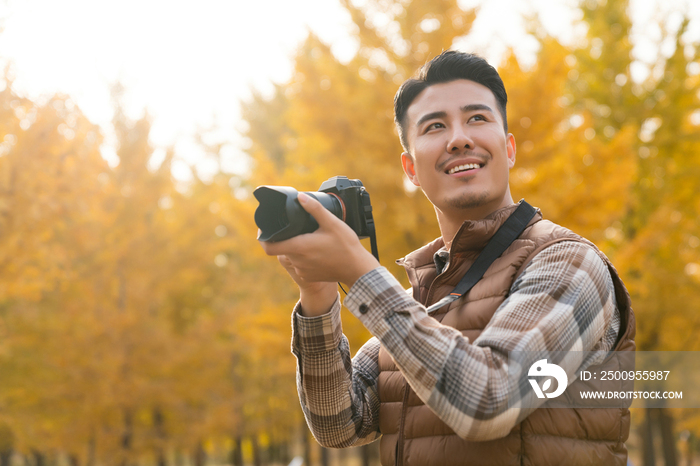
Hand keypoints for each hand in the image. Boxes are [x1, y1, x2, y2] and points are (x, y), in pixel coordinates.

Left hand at [259, 192, 379, 286]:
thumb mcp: (332, 223)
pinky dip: (304, 258)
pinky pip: (300, 265)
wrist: (357, 269)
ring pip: (292, 256)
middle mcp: (298, 261)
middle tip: (299, 229)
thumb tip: (300, 197)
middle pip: (282, 248)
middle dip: (287, 238)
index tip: (266, 229)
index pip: (269, 247)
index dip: (263, 238)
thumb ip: (314, 209)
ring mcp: (303, 271)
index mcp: (300, 247)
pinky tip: (317, 252)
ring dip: (297, 248)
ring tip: (311, 240)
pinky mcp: (309, 277)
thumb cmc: (346, 246)